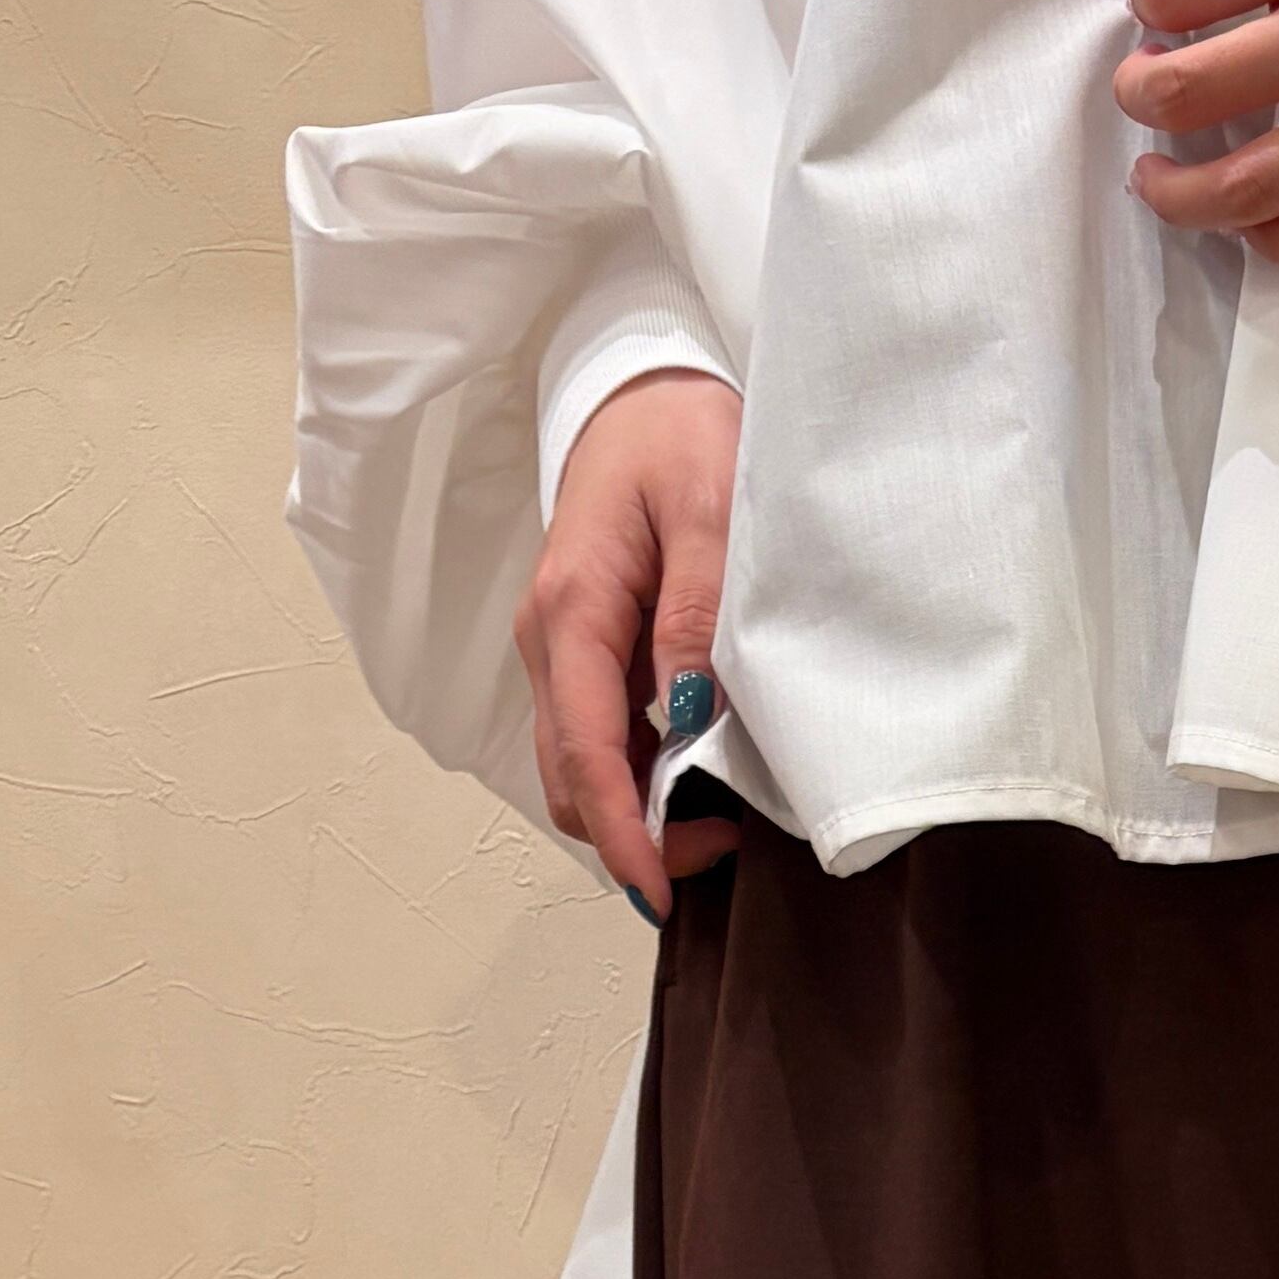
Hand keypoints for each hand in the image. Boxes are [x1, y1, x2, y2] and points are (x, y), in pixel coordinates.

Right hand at [518, 369, 748, 919]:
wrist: (645, 388)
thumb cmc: (678, 434)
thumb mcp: (710, 510)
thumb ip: (700, 615)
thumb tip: (690, 721)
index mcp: (573, 610)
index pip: (583, 751)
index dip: (621, 833)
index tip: (662, 891)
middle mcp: (552, 641)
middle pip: (572, 777)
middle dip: (634, 834)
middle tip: (726, 851)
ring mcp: (564, 649)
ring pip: (584, 763)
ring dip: (640, 809)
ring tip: (725, 822)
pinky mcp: (589, 649)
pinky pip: (603, 734)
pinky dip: (643, 773)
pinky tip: (702, 775)